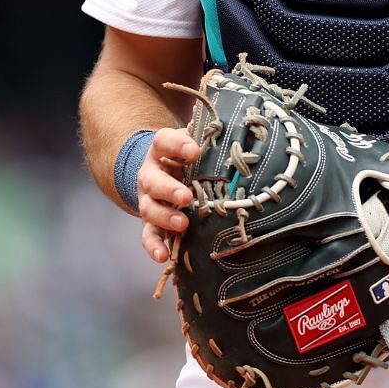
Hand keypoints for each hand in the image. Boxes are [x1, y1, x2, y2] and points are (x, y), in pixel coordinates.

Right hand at [137, 127, 199, 264]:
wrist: (160, 172)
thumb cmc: (186, 159)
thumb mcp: (194, 143)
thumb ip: (211, 137)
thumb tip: (240, 130)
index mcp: (161, 151)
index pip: (164, 142)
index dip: (177, 145)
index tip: (194, 151)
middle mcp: (150, 175)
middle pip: (153, 180)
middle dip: (169, 189)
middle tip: (187, 196)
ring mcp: (149, 200)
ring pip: (149, 209)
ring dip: (165, 217)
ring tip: (183, 224)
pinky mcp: (151, 223)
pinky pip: (148, 235)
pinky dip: (154, 246)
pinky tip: (164, 256)